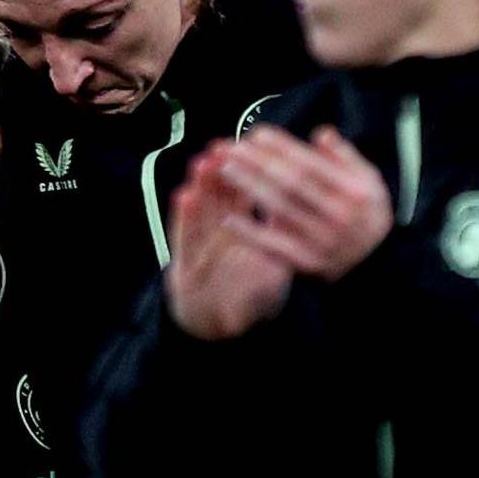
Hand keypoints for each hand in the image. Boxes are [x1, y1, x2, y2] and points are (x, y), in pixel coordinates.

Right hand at [162, 145, 300, 340]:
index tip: (246, 145)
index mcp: (236, 234)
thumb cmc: (247, 300)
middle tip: (220, 145)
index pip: (239, 197)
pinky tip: (183, 196)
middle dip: (218, 172)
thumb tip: (295, 207)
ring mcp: (198, 252)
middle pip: (215, 199)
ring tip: (201, 161)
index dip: (244, 172)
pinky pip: (184, 240)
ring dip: (200, 185)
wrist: (220, 332)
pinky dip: (183, 218)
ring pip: (198, 212)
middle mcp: (214, 238)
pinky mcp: (183, 269)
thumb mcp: (269, 267)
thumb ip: (277, 238)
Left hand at [212, 125, 394, 280]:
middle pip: (290, 183)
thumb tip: (321, 134)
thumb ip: (345, 156)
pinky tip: (229, 218)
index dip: (282, 148)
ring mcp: (322, 240)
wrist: (376, 263)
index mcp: (353, 191)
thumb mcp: (369, 181)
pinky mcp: (307, 262)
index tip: (257, 134)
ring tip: (226, 170)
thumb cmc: (367, 216)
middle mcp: (338, 214)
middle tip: (232, 148)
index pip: (311, 164)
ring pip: (280, 209)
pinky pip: (274, 245)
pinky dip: (251, 232)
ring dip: (250, 188)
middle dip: (258, 163)